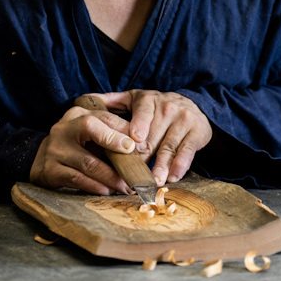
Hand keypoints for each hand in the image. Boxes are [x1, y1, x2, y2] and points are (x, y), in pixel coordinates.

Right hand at [29, 103, 137, 194]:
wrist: (43, 159)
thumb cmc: (76, 145)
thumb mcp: (91, 134)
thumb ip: (111, 134)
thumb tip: (140, 145)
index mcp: (77, 115)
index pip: (104, 117)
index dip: (122, 130)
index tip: (138, 144)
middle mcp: (64, 128)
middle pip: (92, 129)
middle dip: (115, 144)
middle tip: (133, 162)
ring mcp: (55, 149)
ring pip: (88, 162)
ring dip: (110, 176)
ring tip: (126, 185)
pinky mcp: (50, 170)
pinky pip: (77, 179)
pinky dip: (95, 186)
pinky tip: (107, 190)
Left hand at [96, 90, 211, 185]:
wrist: (193, 105)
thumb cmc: (157, 107)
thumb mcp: (136, 99)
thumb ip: (112, 101)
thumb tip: (83, 100)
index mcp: (149, 100)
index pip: (143, 111)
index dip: (139, 125)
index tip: (135, 140)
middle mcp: (168, 107)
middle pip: (153, 136)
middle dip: (143, 157)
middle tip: (133, 175)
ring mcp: (184, 120)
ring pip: (169, 146)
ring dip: (161, 165)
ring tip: (152, 181)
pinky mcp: (197, 132)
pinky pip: (187, 151)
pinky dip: (180, 165)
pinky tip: (173, 177)